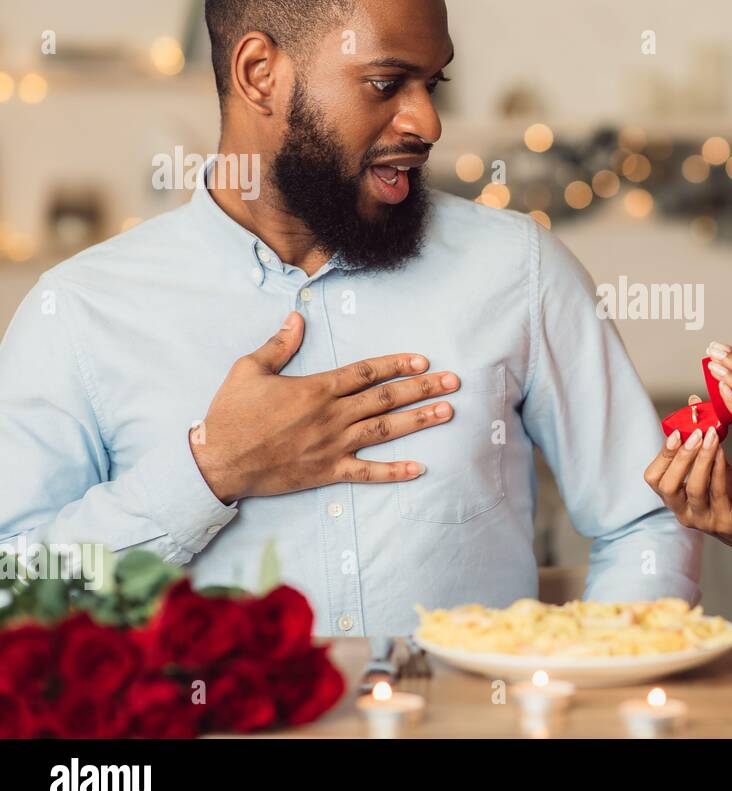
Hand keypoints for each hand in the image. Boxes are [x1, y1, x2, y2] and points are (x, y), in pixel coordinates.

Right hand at [191, 311, 458, 502]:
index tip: (423, 360)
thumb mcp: (249, 369)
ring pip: (385, 430)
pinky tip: (419, 469)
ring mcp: (333, 445)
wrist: (218, 461)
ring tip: (447, 412)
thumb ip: (278, 345)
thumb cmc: (231, 415)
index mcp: (316, 389)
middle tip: (454, 382)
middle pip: (386, 398)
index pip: (366, 372)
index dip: (397, 364)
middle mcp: (332, 415)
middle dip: (422, 388)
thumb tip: (296, 318)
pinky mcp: (328, 471)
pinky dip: (393, 472)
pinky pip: (367, 472)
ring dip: (419, 420)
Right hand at [643, 424, 731, 558]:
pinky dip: (719, 470)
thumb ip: (704, 442)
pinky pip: (718, 493)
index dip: (662, 454)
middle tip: (695, 433)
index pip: (653, 477)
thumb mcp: (716, 466)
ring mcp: (702, 520)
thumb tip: (694, 405)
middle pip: (666, 486)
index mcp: (676, 497)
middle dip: (679, 457)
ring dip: (701, 460)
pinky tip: (724, 452)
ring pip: (693, 489)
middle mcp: (682, 511)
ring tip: (711, 437)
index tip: (677, 431)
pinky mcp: (723, 524)